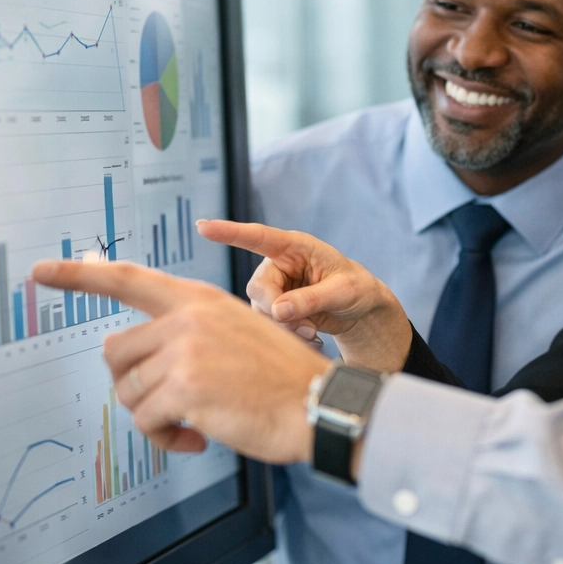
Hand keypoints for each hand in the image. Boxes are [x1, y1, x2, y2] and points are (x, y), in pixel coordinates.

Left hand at [30, 259, 328, 463]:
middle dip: (132, 385)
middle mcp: (187, 318)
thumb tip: (134, 362)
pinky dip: (165, 439)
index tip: (41, 272)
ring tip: (191, 425)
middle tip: (166, 405)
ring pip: (128, 392)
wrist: (316, 403)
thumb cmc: (280, 378)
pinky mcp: (184, 389)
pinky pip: (146, 421)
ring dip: (154, 418)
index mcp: (198, 300)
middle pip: (115, 352)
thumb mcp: (236, 333)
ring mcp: (184, 351)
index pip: (126, 278)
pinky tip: (197, 438)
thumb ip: (188, 334)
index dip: (78, 276)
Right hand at [196, 219, 413, 372]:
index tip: (203, 226)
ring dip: (285, 327)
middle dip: (278, 311)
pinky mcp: (273, 308)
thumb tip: (278, 311)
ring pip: (260, 310)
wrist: (360, 310)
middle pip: (257, 288)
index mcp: (295, 247)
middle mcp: (278, 264)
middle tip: (308, 327)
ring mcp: (273, 287)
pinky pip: (267, 324)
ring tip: (314, 332)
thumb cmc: (356, 289)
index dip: (230, 232)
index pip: (259, 237)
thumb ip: (311, 299)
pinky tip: (311, 337)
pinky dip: (287, 334)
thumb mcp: (343, 291)